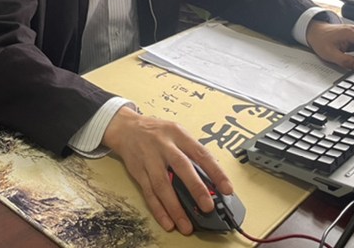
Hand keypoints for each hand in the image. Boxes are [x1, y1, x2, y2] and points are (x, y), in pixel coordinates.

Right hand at [101, 106, 231, 234]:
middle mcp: (164, 145)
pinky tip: (167, 222)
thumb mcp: (176, 132)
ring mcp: (149, 159)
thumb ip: (191, 151)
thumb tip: (211, 177)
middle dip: (196, 188)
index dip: (215, 172)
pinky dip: (158, 209)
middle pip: (181, 167)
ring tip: (186, 225)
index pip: (200, 153)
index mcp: (178, 134)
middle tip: (207, 207)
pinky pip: (148, 193)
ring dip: (174, 207)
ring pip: (162, 185)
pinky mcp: (138, 171)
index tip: (227, 189)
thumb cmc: (156, 131)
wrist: (125, 127)